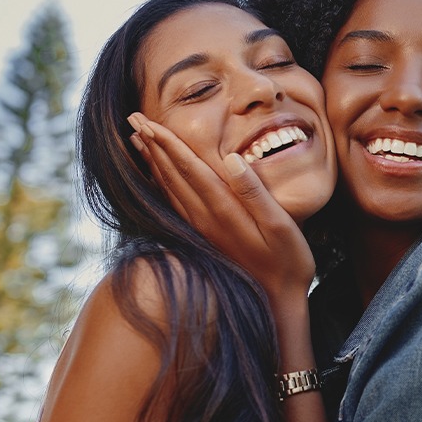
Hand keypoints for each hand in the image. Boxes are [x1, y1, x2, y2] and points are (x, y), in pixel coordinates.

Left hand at [128, 113, 315, 309]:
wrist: (277, 304)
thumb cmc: (288, 262)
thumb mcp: (281, 225)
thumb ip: (255, 192)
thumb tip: (232, 158)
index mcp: (224, 210)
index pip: (190, 168)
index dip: (168, 142)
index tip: (147, 120)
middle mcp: (206, 219)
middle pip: (173, 175)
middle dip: (153, 145)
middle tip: (133, 118)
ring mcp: (202, 231)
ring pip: (169, 190)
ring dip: (153, 163)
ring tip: (137, 140)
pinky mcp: (204, 239)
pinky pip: (175, 206)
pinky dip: (161, 185)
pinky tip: (156, 177)